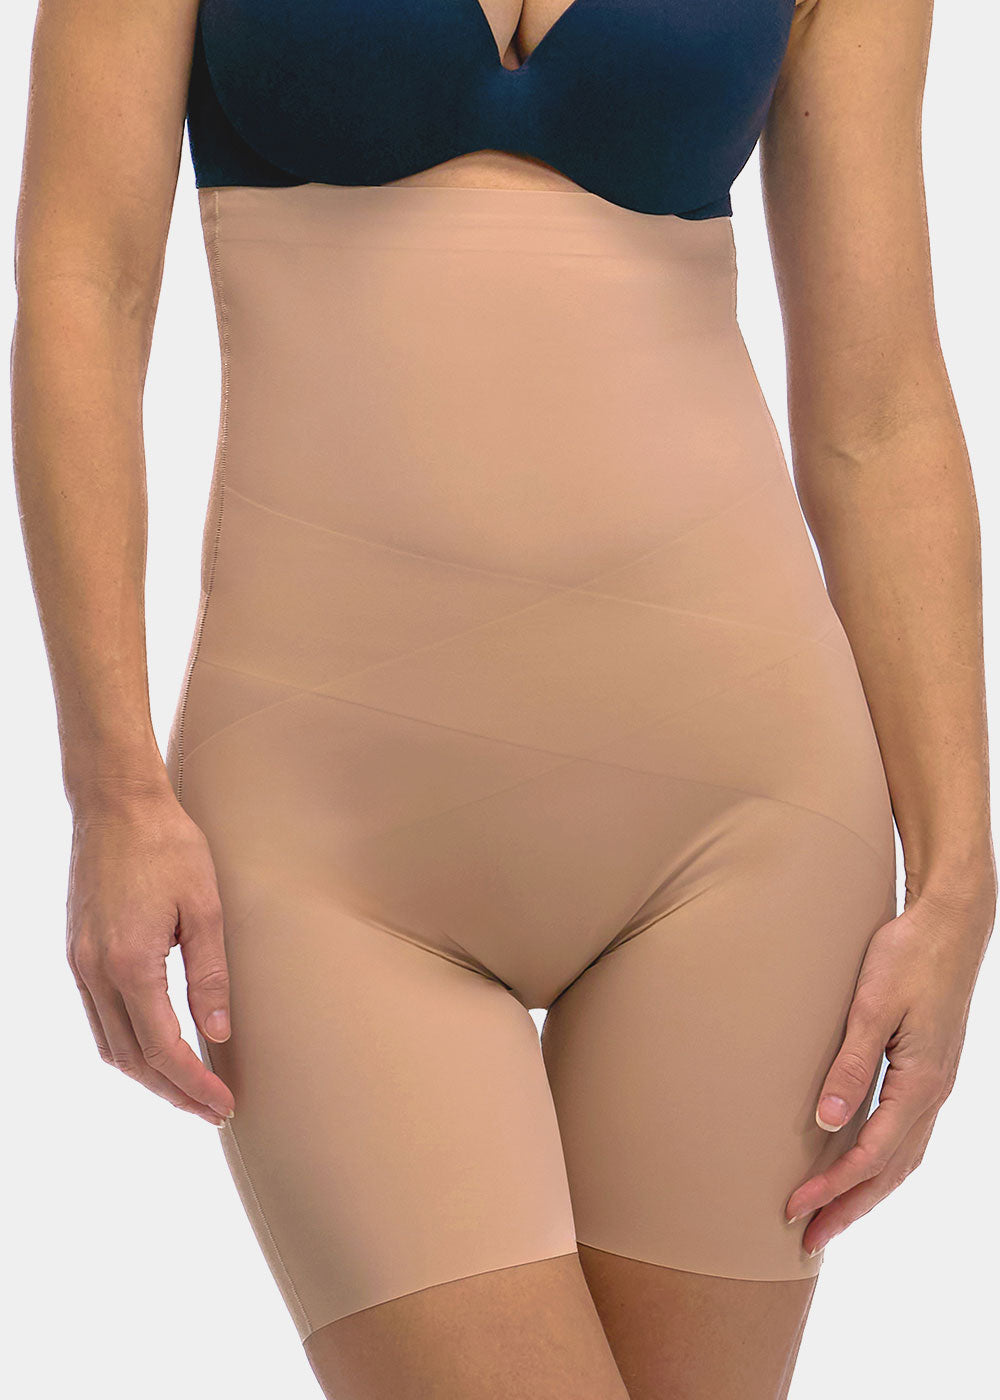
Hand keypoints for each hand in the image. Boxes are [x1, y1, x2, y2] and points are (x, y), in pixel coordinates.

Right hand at [66, 780, 234, 1126]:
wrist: (116, 803)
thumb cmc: (168, 845)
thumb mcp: (205, 906)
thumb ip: (211, 974)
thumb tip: (218, 1034)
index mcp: (130, 963)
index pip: (163, 1049)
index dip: (194, 1085)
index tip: (223, 1104)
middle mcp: (96, 971)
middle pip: (131, 1058)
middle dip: (172, 1091)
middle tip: (212, 1108)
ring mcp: (80, 962)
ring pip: (109, 1043)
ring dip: (147, 1073)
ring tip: (189, 1087)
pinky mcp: (78, 951)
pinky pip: (98, 1016)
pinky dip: (127, 1043)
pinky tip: (156, 1045)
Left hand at [785, 872, 994, 1253]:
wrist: (950, 923)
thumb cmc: (908, 956)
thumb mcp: (872, 1006)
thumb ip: (851, 1064)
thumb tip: (828, 1121)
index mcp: (921, 1083)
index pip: (871, 1154)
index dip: (832, 1186)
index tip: (794, 1207)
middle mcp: (933, 1094)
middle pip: (890, 1170)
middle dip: (849, 1207)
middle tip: (808, 1240)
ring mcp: (936, 1085)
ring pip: (902, 1158)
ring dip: (866, 1191)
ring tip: (831, 1215)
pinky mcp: (929, 1071)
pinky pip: (906, 1134)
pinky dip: (882, 1162)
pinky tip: (861, 1165)